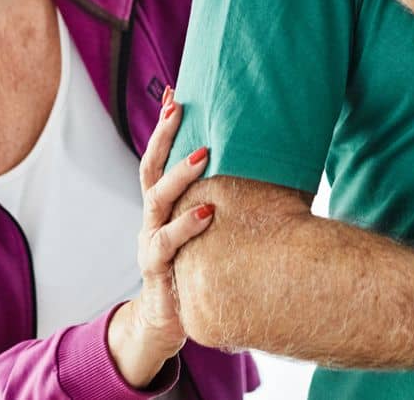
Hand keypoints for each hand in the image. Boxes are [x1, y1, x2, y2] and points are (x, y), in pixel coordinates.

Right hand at [108, 88, 214, 386]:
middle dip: (162, 135)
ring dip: (180, 174)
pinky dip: (187, 225)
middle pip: (150, 168)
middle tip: (180, 106)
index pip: (158, 155)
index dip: (163, 125)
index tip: (173, 91)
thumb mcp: (203, 229)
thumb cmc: (194, 266)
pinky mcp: (157, 268)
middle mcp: (151, 217)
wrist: (167, 321)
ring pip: (157, 199)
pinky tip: (208, 212)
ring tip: (204, 153)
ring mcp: (150, 241)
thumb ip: (218, 198)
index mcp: (162, 204)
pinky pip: (168, 243)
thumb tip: (263, 164)